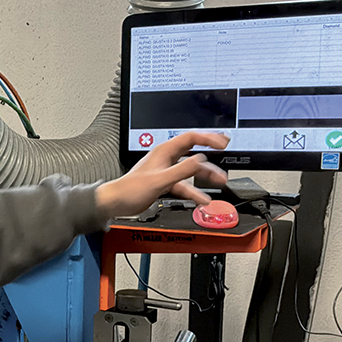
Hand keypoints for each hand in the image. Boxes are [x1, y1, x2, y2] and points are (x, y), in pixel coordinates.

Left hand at [96, 132, 230, 218]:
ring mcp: (166, 171)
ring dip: (205, 176)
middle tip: (226, 158)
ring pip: (190, 171)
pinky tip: (202, 199)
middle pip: (194, 153)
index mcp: (164, 152)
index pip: (191, 138)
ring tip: (219, 181)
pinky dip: (193, 191)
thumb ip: (182, 170)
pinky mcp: (164, 183)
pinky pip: (184, 185)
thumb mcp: (160, 180)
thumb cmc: (130, 190)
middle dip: (211, 158)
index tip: (223, 142)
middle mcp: (166, 159)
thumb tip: (201, 161)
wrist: (116, 203)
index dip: (208, 138)